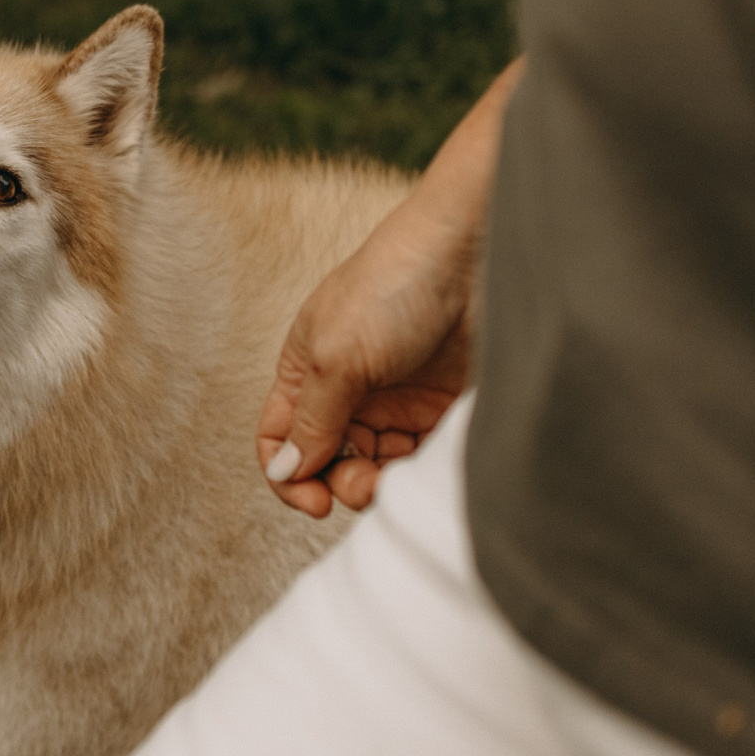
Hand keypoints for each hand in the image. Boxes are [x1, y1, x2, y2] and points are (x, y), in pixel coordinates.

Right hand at [255, 60, 519, 516]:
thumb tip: (285, 472)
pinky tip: (426, 461)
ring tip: (397, 475)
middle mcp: (346, 388)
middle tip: (364, 485)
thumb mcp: (335, 358)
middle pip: (328, 460)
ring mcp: (394, 397)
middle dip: (340, 482)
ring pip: (375, 464)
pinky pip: (419, 455)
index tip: (314, 502)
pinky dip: (417, 468)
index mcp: (305, 370)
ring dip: (380, 481)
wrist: (474, 253)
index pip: (280, 439)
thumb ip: (310, 422)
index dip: (288, 475)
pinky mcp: (439, 405)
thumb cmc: (394, 285)